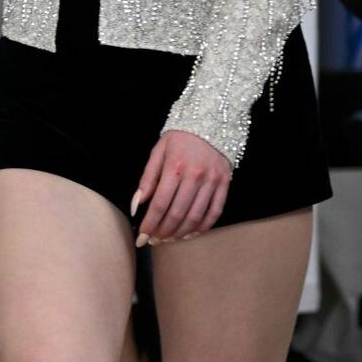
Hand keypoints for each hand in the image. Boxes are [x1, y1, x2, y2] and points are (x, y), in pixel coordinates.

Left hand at [133, 131, 232, 245]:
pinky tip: (191, 233)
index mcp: (175, 167)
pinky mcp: (225, 184)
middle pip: (177, 213)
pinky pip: (215, 212)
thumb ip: (147, 179)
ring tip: (169, 238)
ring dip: (180, 232)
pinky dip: (203, 227)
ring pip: (195, 216)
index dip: (149, 224)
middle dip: (163, 231)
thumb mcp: (158, 151)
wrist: (211, 121)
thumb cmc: (180, 137)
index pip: (160, 204)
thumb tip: (137, 205)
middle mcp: (195, 176)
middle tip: (154, 240)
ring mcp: (212, 181)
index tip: (141, 237)